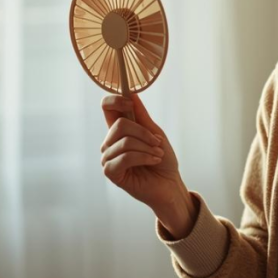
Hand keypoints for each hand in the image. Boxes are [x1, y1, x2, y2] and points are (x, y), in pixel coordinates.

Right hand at [100, 92, 184, 211]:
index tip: (130, 102)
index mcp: (119, 131)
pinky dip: (144, 157)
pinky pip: (125, 157)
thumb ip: (141, 116)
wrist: (170, 185)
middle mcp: (110, 143)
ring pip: (125, 141)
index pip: (107, 108)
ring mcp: (108, 158)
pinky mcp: (111, 173)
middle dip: (144, 133)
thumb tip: (131, 93)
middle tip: (157, 143)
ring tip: (157, 154)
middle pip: (119, 124)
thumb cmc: (163, 160)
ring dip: (147, 147)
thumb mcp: (155, 133)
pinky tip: (153, 161)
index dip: (115, 100)